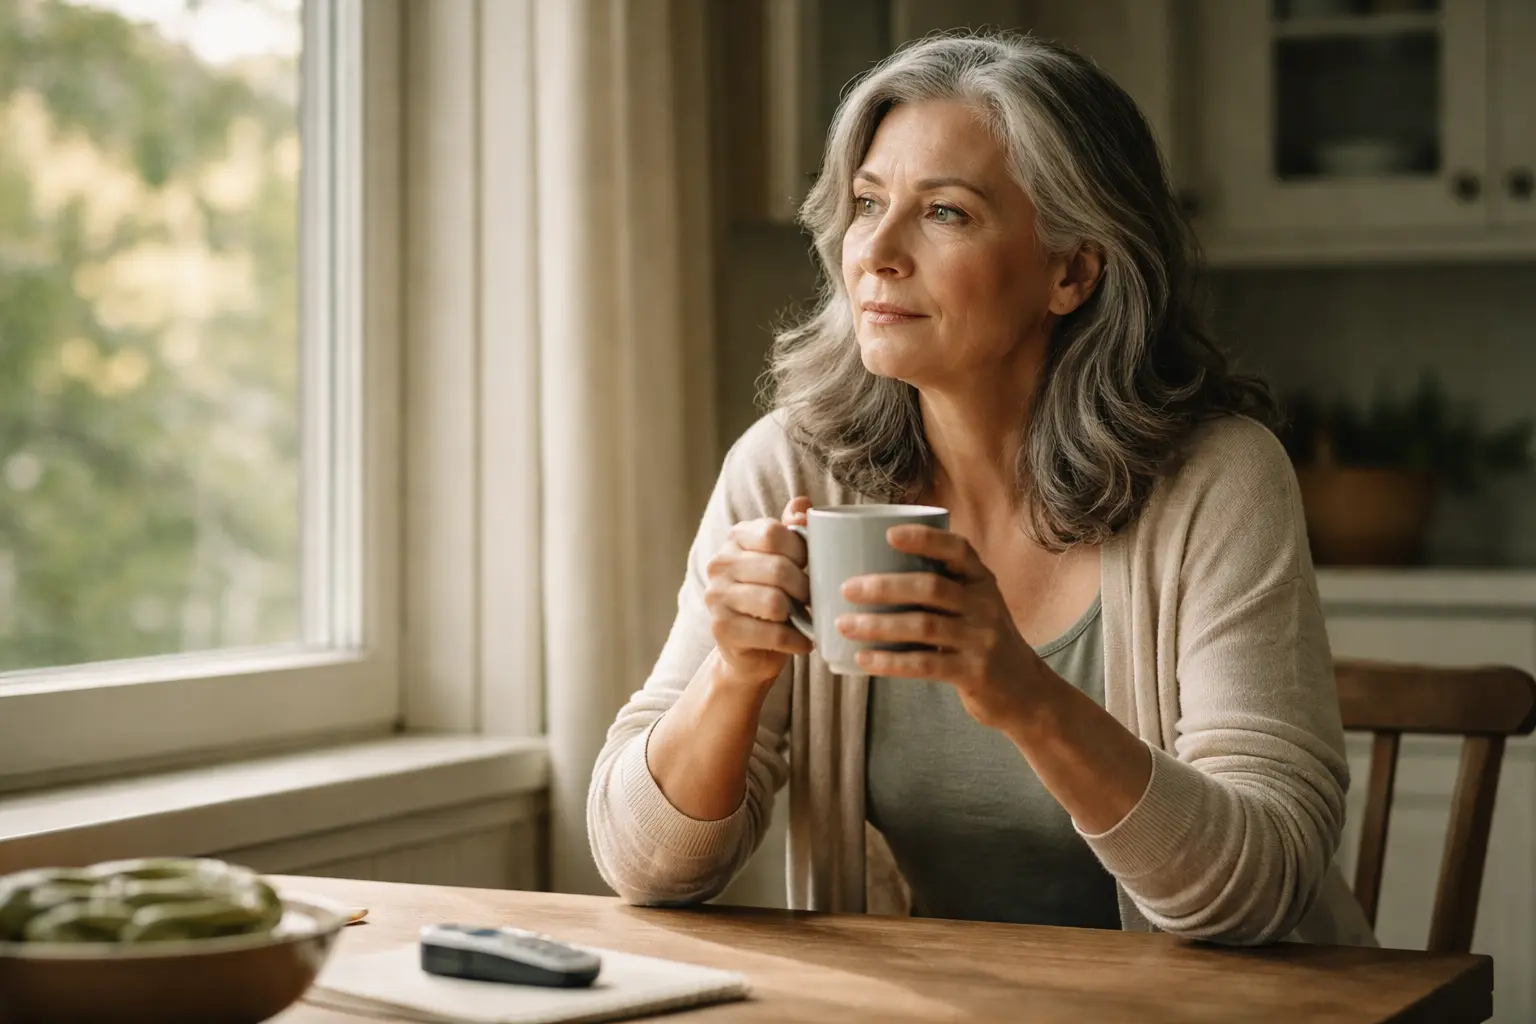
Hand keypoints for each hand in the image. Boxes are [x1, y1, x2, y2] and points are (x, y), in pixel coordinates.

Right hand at [703, 497, 814, 687]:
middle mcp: (719, 563)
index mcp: (736, 537)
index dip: (802, 550)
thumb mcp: (784, 559)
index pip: (773, 533)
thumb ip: (792, 530)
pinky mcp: (721, 629)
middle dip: (805, 587)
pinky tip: (804, 642)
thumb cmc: (773, 596)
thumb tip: (802, 505)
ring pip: (774, 602)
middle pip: (777, 569)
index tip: (811, 566)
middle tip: (814, 599)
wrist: (749, 648)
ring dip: (801, 614)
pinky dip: (796, 640)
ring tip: (807, 618)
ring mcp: (715, 597)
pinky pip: (772, 633)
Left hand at [836, 525, 1043, 730]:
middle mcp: (985, 605)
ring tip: (844, 624)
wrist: (1026, 692)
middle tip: (847, 588)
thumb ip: (941, 589)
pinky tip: (863, 659)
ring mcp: (982, 640)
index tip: (888, 535)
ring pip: (923, 626)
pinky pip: (925, 665)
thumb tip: (872, 572)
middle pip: (931, 587)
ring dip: (878, 625)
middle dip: (885, 586)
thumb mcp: (975, 607)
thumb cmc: (983, 642)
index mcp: (982, 581)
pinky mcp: (974, 672)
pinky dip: (890, 662)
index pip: (957, 549)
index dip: (924, 539)